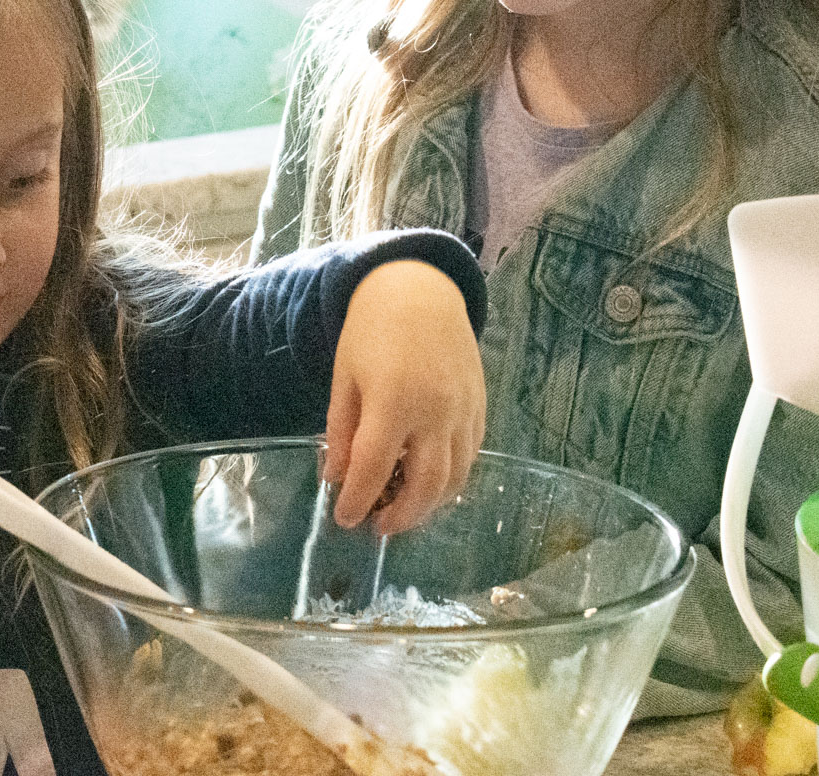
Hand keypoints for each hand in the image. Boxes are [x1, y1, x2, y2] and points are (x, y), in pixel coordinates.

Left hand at [325, 259, 484, 533]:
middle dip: (401, 515)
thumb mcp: (345, 378)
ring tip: (403, 512)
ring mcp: (464, 412)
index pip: (373, 468)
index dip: (357, 500)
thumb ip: (342, 431)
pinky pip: (470, 457)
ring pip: (455, 478)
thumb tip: (337, 478)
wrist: (420, 292)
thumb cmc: (371, 332)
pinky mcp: (480, 408)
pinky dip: (451, 480)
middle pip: (424, 485)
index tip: (344, 519)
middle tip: (378, 526)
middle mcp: (434, 412)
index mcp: (392, 401)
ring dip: (429, 506)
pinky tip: (430, 485)